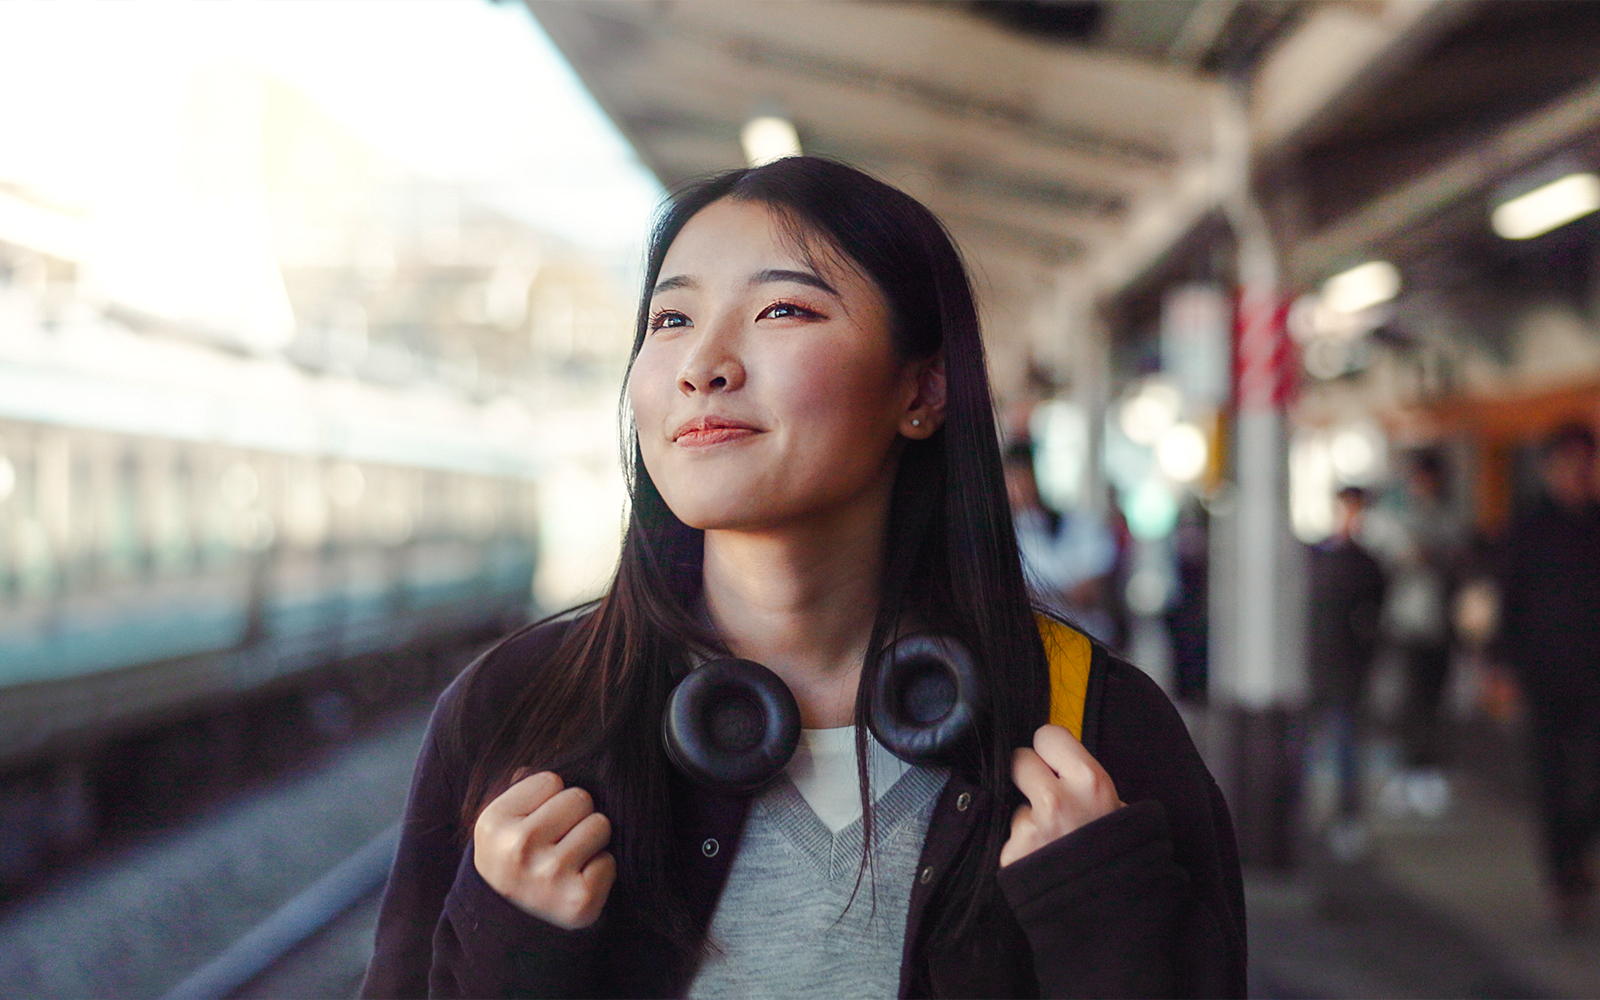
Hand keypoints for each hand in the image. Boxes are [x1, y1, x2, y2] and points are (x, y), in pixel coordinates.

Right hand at [473, 771, 615, 928]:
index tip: (538, 822)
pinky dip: (599, 870)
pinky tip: (577, 882)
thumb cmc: (511, 866)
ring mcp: (550, 875)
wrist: (511, 930)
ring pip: (600, 824)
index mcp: (493, 824)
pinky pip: (610, 860)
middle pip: (579, 797)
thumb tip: (542, 762)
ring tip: (569, 860)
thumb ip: (518, 790)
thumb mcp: (499, 828)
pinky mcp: (580, 899)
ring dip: (591, 841)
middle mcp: (518, 848)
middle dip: (575, 816)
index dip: (550, 799)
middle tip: (558, 841)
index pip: (551, 779)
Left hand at [1000, 724, 1122, 866]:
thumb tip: (1055, 760)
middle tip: (1044, 794)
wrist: (1115, 912)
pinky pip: (1011, 836)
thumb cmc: (1120, 854)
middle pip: (1019, 760)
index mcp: (1089, 781)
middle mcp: (1056, 800)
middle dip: (1029, 775)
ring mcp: (1031, 828)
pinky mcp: (1012, 854)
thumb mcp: (1116, 807)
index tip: (1053, 762)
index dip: (1050, 751)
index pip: (1047, 734)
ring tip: (1053, 841)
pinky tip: (1042, 859)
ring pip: (1015, 803)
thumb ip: (1082, 781)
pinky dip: (1023, 846)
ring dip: (1028, 817)